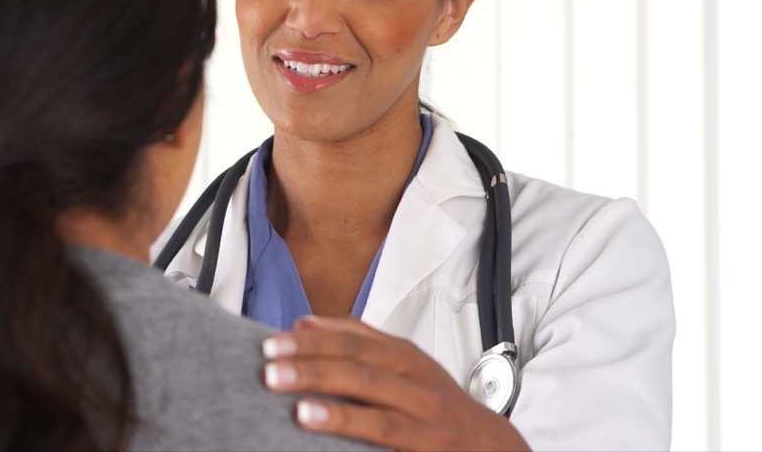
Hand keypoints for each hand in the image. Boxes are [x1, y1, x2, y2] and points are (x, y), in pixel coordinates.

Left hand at [261, 316, 530, 451]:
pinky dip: (353, 429)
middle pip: (360, 366)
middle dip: (312, 364)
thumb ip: (356, 340)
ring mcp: (424, 414)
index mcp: (404, 357)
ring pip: (375, 400)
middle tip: (269, 367)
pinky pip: (388, 436)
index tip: (272, 343)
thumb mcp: (403, 366)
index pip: (353, 341)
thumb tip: (302, 322)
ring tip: (292, 401)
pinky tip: (321, 426)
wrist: (492, 447)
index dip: (312, 341)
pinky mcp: (426, 445)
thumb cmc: (437, 404)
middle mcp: (416, 381)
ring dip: (331, 400)